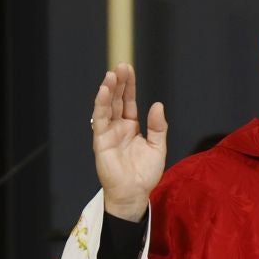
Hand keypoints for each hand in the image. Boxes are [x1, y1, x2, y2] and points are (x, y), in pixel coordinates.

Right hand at [93, 64, 167, 221]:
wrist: (134, 193)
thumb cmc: (145, 174)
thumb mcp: (158, 147)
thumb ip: (158, 127)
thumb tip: (157, 105)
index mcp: (131, 127)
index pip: (129, 101)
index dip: (129, 86)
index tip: (128, 69)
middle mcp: (118, 127)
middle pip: (117, 100)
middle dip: (119, 83)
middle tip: (120, 65)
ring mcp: (108, 133)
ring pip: (107, 107)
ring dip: (108, 90)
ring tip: (111, 75)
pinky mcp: (101, 141)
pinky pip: (100, 120)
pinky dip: (100, 105)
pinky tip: (103, 92)